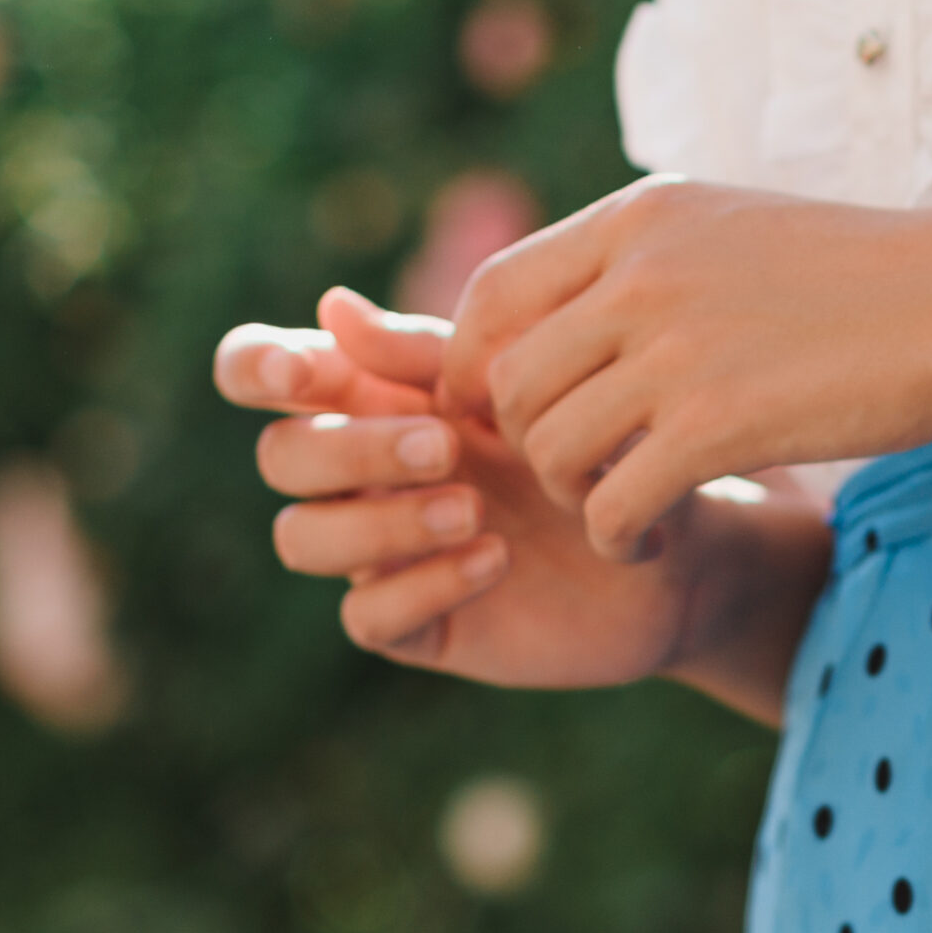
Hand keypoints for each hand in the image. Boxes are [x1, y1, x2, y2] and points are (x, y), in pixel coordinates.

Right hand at [216, 288, 829, 718]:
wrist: (678, 540)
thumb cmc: (600, 437)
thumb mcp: (526, 381)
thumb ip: (431, 352)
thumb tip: (332, 308)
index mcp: (368, 394)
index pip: (258, 373)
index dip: (253, 368)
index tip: (300, 373)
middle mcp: (358, 473)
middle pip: (280, 457)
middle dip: (351, 448)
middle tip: (448, 446)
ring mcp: (380, 549)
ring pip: (302, 538)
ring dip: (378, 520)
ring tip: (474, 509)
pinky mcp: (418, 624)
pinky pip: (366, 615)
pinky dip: (421, 583)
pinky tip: (495, 559)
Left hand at [442, 178, 931, 559]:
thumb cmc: (872, 277)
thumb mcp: (740, 231)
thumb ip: (654, 262)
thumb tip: (583, 311)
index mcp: (640, 219)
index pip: (493, 295)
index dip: (476, 370)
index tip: (509, 420)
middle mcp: (641, 272)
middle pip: (509, 381)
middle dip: (526, 450)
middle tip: (579, 480)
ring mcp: (676, 346)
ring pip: (550, 447)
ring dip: (572, 499)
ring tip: (623, 514)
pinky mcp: (719, 422)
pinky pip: (612, 501)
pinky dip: (617, 536)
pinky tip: (654, 540)